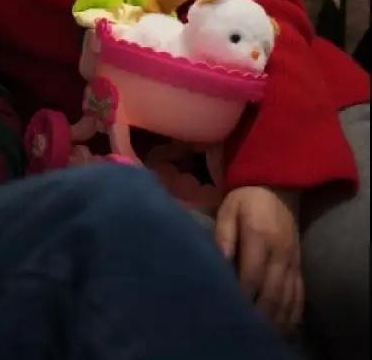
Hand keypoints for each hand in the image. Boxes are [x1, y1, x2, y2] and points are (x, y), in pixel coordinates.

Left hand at [215, 185, 302, 333]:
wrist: (277, 185)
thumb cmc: (246, 198)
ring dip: (276, 318)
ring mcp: (292, 260)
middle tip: (246, 329)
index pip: (252, 275)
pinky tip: (284, 326)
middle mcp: (280, 253)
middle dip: (259, 314)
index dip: (243, 295)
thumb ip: (223, 236)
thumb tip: (219, 264)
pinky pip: (299, 293)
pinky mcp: (299, 264)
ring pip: (287, 297)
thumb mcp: (228, 210)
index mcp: (259, 237)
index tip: (231, 309)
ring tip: (263, 333)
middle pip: (272, 292)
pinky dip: (293, 312)